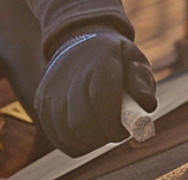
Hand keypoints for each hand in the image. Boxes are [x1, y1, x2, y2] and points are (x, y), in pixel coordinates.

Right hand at [35, 27, 155, 156]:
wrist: (79, 43)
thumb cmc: (116, 58)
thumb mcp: (135, 60)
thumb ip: (143, 82)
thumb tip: (146, 105)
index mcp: (101, 61)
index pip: (101, 97)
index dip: (113, 122)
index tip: (124, 131)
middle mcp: (71, 76)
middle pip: (81, 121)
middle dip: (103, 136)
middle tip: (116, 134)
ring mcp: (52, 91)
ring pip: (68, 134)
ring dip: (90, 141)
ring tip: (104, 131)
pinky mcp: (41, 105)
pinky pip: (58, 138)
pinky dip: (76, 144)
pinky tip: (89, 135)